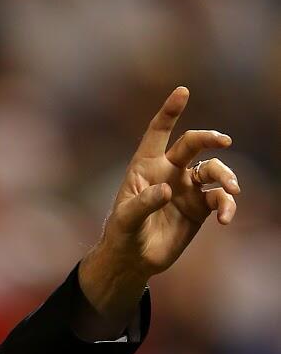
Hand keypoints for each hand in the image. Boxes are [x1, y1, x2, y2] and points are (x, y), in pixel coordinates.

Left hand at [98, 85, 239, 278]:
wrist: (132, 261)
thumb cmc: (122, 235)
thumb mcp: (125, 220)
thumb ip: (143, 203)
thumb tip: (168, 190)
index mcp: (146, 166)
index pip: (158, 132)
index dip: (169, 112)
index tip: (182, 92)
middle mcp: (170, 171)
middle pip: (193, 144)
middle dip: (209, 139)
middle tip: (223, 142)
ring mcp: (187, 188)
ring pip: (213, 171)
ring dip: (225, 177)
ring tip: (230, 190)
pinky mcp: (199, 208)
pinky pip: (219, 200)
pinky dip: (226, 205)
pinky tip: (226, 218)